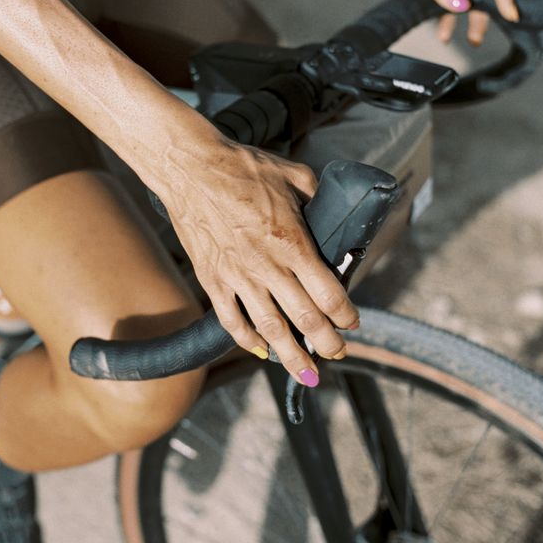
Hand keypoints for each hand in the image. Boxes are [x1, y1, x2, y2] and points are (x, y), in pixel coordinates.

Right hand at [158, 137, 358, 384]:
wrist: (190, 168)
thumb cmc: (242, 167)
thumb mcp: (292, 174)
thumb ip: (316, 195)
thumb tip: (333, 207)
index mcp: (293, 242)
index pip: (328, 293)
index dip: (345, 315)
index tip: (352, 322)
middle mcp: (268, 266)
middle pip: (305, 319)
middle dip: (327, 344)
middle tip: (339, 353)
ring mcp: (238, 276)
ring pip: (271, 329)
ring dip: (292, 357)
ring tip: (309, 375)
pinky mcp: (212, 279)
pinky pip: (232, 320)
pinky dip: (248, 341)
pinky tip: (262, 351)